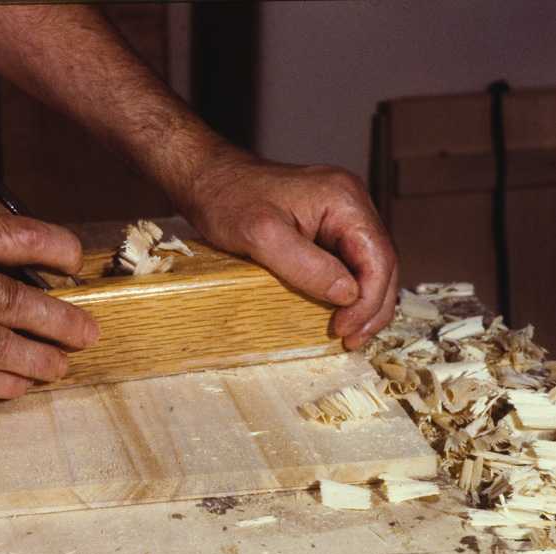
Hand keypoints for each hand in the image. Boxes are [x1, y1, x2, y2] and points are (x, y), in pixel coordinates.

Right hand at [0, 206, 99, 397]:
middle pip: (23, 303)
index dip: (60, 251)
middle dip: (64, 321)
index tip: (75, 264)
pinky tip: (23, 384)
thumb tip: (18, 254)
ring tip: (62, 364)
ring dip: (43, 359)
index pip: (21, 239)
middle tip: (87, 332)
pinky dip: (6, 384)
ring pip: (6, 349)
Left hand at [181, 148, 397, 349]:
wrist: (208, 179)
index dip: (369, 300)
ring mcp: (339, 213)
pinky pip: (350, 261)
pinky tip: (338, 310)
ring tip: (349, 332)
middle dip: (372, 306)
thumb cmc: (227, 198)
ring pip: (369, 264)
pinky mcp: (325, 225)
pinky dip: (349, 289)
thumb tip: (347, 293)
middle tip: (351, 339)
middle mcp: (350, 203)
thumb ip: (306, 264)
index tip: (345, 328)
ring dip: (364, 302)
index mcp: (343, 199)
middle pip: (382, 262)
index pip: (379, 256)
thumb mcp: (261, 236)